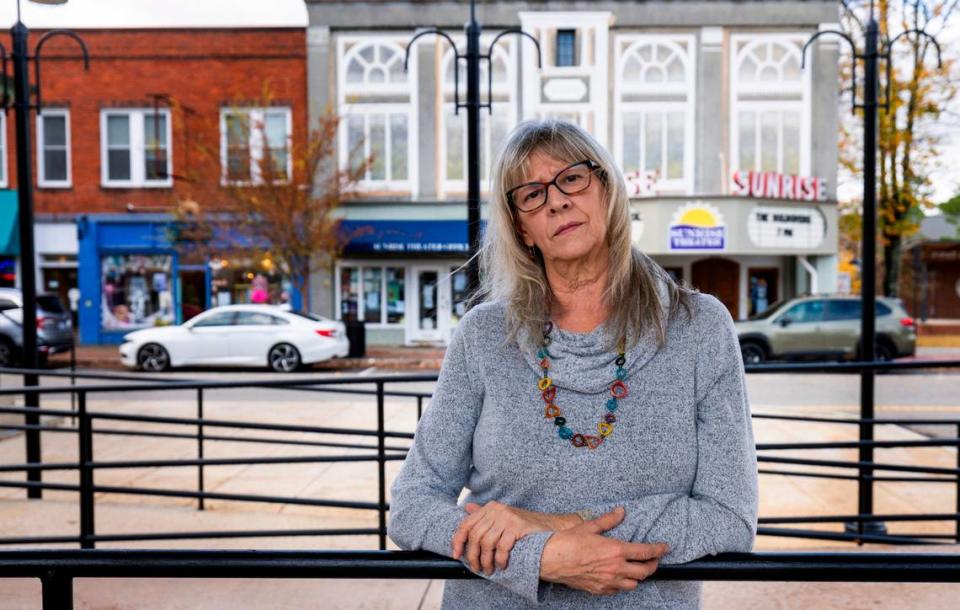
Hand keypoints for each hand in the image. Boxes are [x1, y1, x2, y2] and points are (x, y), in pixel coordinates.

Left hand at [451, 501, 581, 574]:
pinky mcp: (517, 526)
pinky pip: (501, 547)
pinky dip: (499, 560)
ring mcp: (507, 517)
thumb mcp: (502, 518)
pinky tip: (501, 565)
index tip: (456, 555)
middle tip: (476, 568)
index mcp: (490, 507)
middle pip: (475, 535)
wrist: (550, 527)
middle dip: (473, 556)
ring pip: (486, 543)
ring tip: (489, 570)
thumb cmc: (523, 526)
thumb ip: (484, 514)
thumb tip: (466, 508)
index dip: (458, 540)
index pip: (466, 524)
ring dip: (486, 561)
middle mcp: (497, 510)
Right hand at [540, 507, 668, 595]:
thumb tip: (620, 512)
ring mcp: (608, 581)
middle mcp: (615, 568)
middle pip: (645, 571)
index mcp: (615, 550)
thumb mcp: (589, 527)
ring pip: (634, 584)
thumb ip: (608, 520)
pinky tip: (620, 577)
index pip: (645, 552)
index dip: (658, 550)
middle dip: (653, 565)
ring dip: (639, 576)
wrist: (549, 559)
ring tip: (637, 568)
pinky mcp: (599, 589)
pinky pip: (618, 590)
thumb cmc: (567, 542)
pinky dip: (623, 584)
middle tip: (654, 559)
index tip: (664, 547)